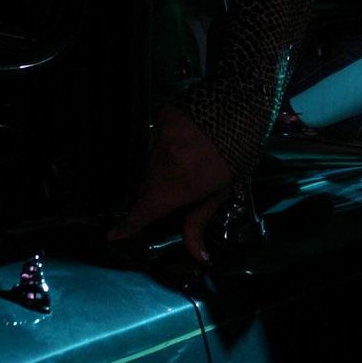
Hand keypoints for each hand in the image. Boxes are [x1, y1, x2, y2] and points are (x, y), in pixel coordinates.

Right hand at [105, 102, 235, 264]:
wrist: (248, 105)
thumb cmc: (240, 154)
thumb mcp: (223, 190)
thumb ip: (200, 221)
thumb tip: (198, 257)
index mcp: (182, 184)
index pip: (146, 210)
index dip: (129, 224)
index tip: (113, 234)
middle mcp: (166, 161)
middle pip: (147, 187)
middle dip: (154, 195)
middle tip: (172, 193)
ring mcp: (162, 136)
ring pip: (150, 162)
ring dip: (160, 169)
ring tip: (186, 161)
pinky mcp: (163, 117)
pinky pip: (156, 137)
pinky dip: (165, 143)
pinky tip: (186, 139)